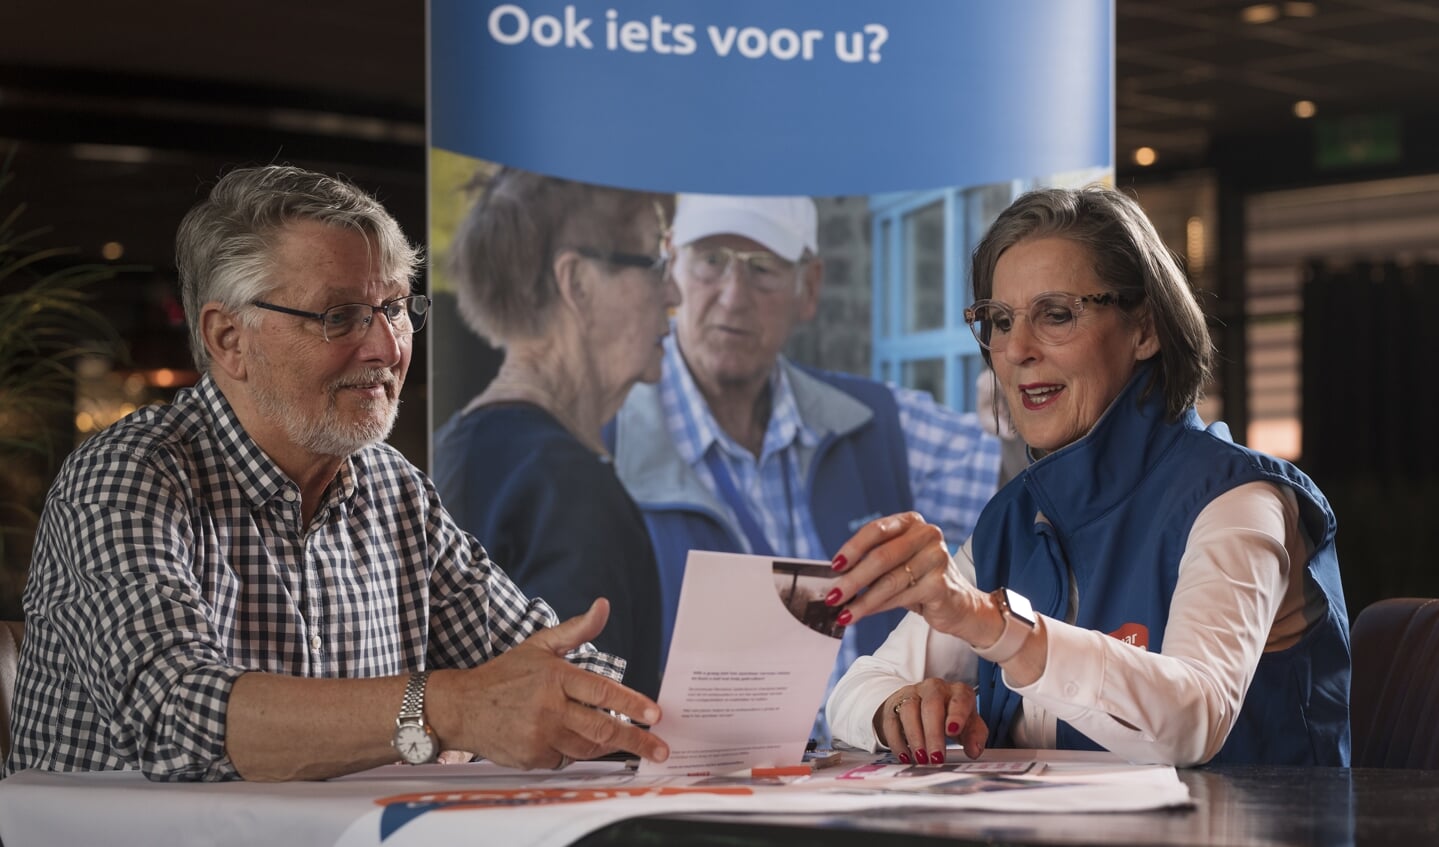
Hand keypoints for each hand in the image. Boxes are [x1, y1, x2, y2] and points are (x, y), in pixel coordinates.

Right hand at [438, 598, 668, 769]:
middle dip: (636, 740)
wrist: (460, 707)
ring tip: (627, 746)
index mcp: (555, 677)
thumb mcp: (539, 645)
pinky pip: (565, 760)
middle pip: (602, 729)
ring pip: (587, 748)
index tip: (655, 715)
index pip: (603, 692)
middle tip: (659, 749)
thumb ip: (577, 630)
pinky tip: (571, 741)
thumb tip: (603, 606)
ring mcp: (540, 736)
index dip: (632, 704)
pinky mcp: (532, 758)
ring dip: (608, 748)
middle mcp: (549, 708)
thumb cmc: (504, 675)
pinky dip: (574, 752)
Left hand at [827, 512, 982, 634]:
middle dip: (852, 579)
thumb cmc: (920, 580)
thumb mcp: (898, 562)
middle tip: (832, 596)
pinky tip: (862, 613)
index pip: (876, 530)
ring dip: (862, 600)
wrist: (959, 604)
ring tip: (843, 613)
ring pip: (889, 581)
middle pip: (881, 556)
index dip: (852, 548)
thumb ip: (873, 561)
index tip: (834, 566)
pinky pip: (900, 597)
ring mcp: (937, 558)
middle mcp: (927, 534)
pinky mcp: (940, 584)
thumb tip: (837, 576)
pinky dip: (877, 607)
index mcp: (911, 522)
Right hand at [877, 679, 986, 763]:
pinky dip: (897, 742)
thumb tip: (974, 750)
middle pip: (932, 705)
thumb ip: (975, 736)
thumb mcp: (969, 724)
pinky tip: (905, 756)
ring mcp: (911, 695)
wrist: (922, 705)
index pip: (959, 698)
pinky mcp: (893, 706)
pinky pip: (892, 722)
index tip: (953, 731)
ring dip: (915, 738)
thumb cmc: (950, 716)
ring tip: (921, 759)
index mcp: (957, 692)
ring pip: (909, 710)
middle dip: (933, 734)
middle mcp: (934, 688)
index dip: (956, 714)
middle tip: (936, 757)